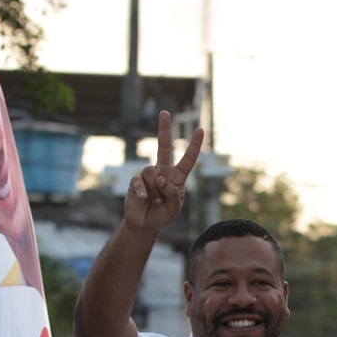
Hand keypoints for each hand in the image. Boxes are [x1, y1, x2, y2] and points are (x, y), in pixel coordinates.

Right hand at [125, 110, 204, 231]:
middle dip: (164, 129)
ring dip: (155, 188)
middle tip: (165, 112)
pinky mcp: (136, 181)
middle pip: (163, 147)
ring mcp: (149, 175)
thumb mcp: (175, 208)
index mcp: (178, 177)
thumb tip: (162, 178)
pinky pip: (140, 180)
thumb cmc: (163, 215)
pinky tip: (144, 198)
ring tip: (155, 200)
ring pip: (151, 170)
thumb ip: (173, 194)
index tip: (200, 129)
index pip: (188, 159)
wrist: (145, 224)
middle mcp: (164, 171)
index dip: (194, 145)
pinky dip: (144, 191)